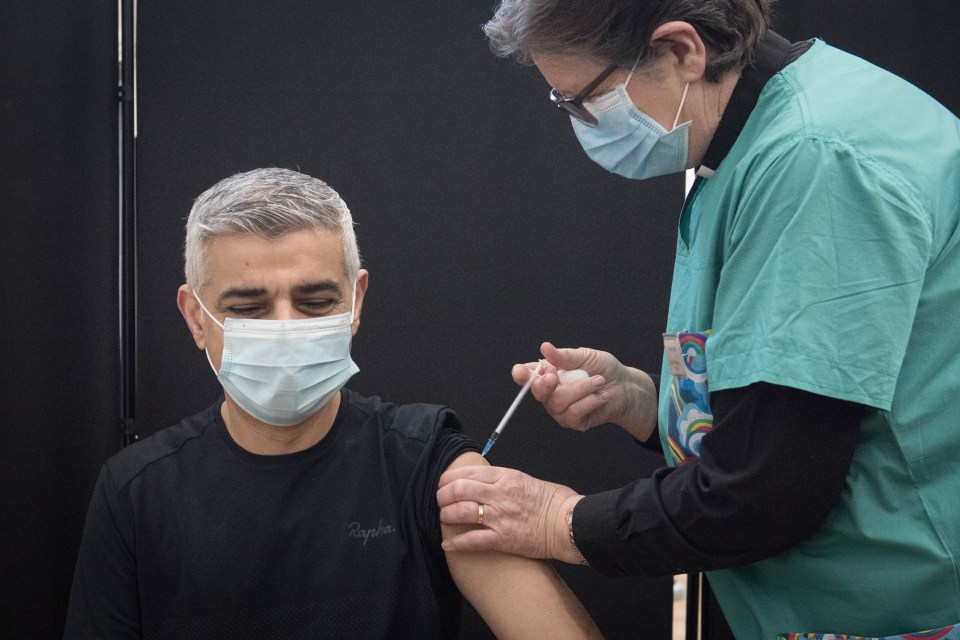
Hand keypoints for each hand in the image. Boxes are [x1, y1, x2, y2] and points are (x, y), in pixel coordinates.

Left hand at [437, 465, 584, 563]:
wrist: (569, 523)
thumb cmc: (554, 502)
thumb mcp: (526, 480)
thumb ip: (504, 481)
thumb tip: (487, 484)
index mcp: (505, 476)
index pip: (468, 472)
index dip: (449, 478)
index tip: (444, 483)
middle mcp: (499, 494)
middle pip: (458, 489)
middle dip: (443, 495)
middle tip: (440, 501)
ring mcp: (499, 516)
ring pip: (460, 512)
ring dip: (446, 515)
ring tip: (444, 518)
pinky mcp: (502, 539)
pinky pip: (472, 540)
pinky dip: (456, 543)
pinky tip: (447, 544)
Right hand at [515, 342, 657, 440]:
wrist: (625, 388)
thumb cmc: (604, 369)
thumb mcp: (585, 356)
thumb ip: (564, 356)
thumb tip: (544, 347)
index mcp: (549, 373)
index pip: (529, 375)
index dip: (521, 374)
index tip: (519, 371)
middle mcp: (551, 392)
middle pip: (538, 392)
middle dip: (545, 385)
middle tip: (554, 377)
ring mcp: (560, 409)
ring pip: (557, 402)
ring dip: (580, 389)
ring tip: (598, 381)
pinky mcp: (573, 422)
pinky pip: (573, 413)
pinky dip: (589, 401)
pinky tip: (600, 396)